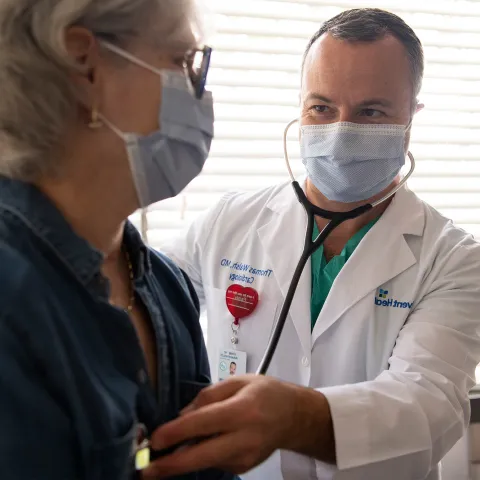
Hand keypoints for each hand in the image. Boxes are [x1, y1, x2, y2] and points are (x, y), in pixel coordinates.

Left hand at [143, 375, 303, 477]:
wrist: (294, 417)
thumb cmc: (265, 392)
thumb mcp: (238, 381)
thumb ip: (208, 396)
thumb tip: (181, 415)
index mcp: (242, 410)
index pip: (203, 423)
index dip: (176, 433)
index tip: (154, 440)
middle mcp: (243, 438)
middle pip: (201, 456)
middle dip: (171, 465)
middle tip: (146, 471)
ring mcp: (244, 458)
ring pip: (205, 461)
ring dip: (183, 459)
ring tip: (167, 453)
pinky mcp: (244, 468)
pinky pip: (215, 461)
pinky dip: (203, 453)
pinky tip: (206, 441)